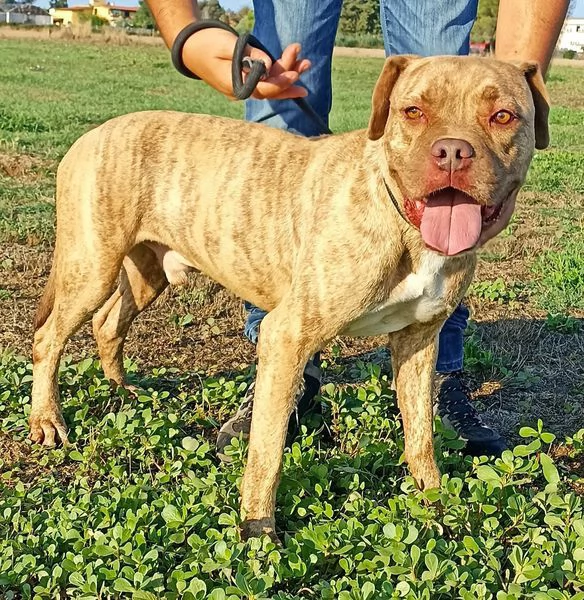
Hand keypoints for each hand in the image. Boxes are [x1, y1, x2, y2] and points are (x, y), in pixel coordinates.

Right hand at [181, 28, 310, 99]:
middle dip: (289, 76)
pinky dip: (279, 73)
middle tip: (306, 62)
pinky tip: (295, 67)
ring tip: (305, 62)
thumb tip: (268, 64)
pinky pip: (266, 80)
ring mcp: (244, 86)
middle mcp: (241, 90)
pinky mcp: (246, 80)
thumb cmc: (206, 43)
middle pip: (270, 89)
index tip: (294, 74)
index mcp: (234, 85)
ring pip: (270, 84)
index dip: (280, 83)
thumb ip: (248, 55)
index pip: (262, 89)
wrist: (190, 46)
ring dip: (288, 74)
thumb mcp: (227, 45)